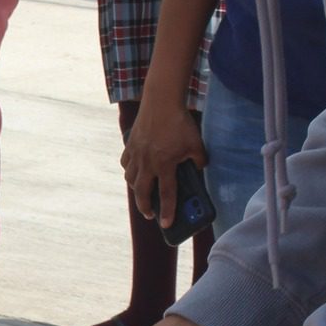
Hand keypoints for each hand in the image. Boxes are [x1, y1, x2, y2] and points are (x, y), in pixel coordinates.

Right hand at [123, 95, 205, 229]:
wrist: (161, 101)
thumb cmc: (180, 122)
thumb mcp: (196, 143)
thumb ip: (199, 159)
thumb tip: (199, 168)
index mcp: (165, 164)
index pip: (167, 195)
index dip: (167, 212)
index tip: (166, 225)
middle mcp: (147, 163)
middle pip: (142, 193)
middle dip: (145, 207)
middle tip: (150, 214)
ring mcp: (136, 154)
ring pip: (131, 180)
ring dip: (137, 190)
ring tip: (142, 193)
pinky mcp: (130, 145)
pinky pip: (126, 164)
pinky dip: (129, 171)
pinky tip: (134, 172)